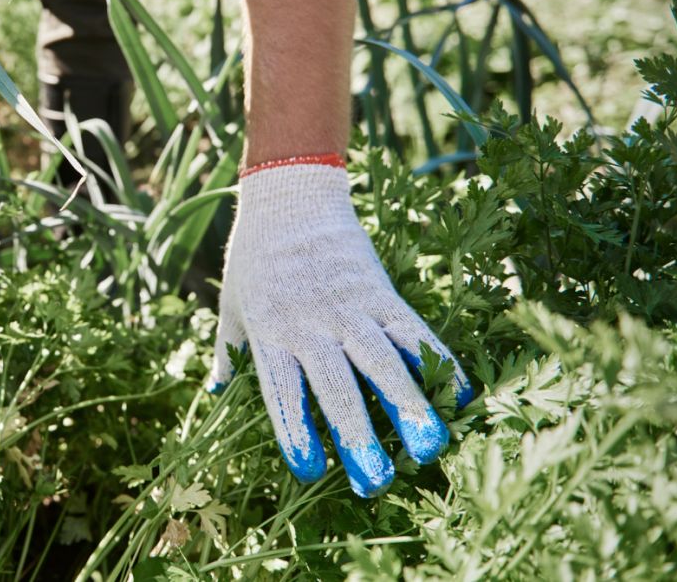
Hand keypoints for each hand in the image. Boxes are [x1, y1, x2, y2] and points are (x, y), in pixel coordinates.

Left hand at [209, 160, 472, 497]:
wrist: (289, 193)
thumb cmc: (254, 257)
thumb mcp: (230, 305)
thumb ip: (228, 352)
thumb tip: (216, 394)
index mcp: (270, 331)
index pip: (282, 388)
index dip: (295, 428)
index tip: (309, 471)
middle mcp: (310, 323)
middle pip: (336, 384)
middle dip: (356, 435)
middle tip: (374, 483)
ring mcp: (350, 306)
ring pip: (381, 360)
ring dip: (407, 404)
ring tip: (430, 446)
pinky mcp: (380, 291)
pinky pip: (413, 330)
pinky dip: (437, 362)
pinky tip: (460, 396)